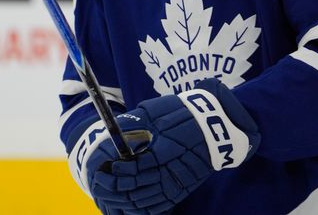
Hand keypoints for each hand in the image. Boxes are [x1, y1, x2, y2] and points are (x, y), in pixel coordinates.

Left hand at [68, 78, 259, 213]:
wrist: (215, 125)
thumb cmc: (183, 113)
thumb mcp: (157, 112)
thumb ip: (135, 124)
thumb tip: (116, 134)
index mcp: (163, 152)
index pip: (134, 168)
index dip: (118, 169)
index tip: (107, 165)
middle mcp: (169, 172)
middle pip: (137, 187)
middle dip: (117, 186)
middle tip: (103, 181)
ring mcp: (177, 184)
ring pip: (146, 200)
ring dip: (126, 199)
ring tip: (113, 193)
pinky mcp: (182, 191)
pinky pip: (158, 206)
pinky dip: (142, 207)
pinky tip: (132, 201)